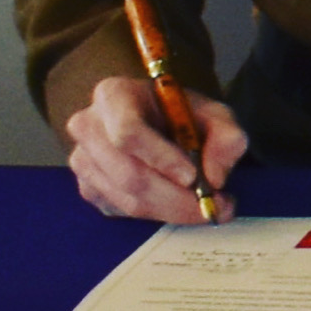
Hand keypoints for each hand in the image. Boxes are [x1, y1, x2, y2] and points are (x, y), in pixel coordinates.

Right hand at [64, 73, 251, 223]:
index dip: (160, 158)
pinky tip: (180, 206)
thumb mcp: (214, 114)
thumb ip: (226, 137)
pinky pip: (123, 212)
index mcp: (113, 95)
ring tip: (207, 207)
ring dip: (172, 211)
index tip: (192, 177)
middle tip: (215, 206)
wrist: (155, 120)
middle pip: (128, 174)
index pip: (128, 131)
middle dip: (175, 198)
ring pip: (127, 200)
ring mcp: (84, 161)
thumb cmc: (180, 114)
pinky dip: (157, 216)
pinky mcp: (89, 189)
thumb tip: (215, 177)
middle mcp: (89, 127)